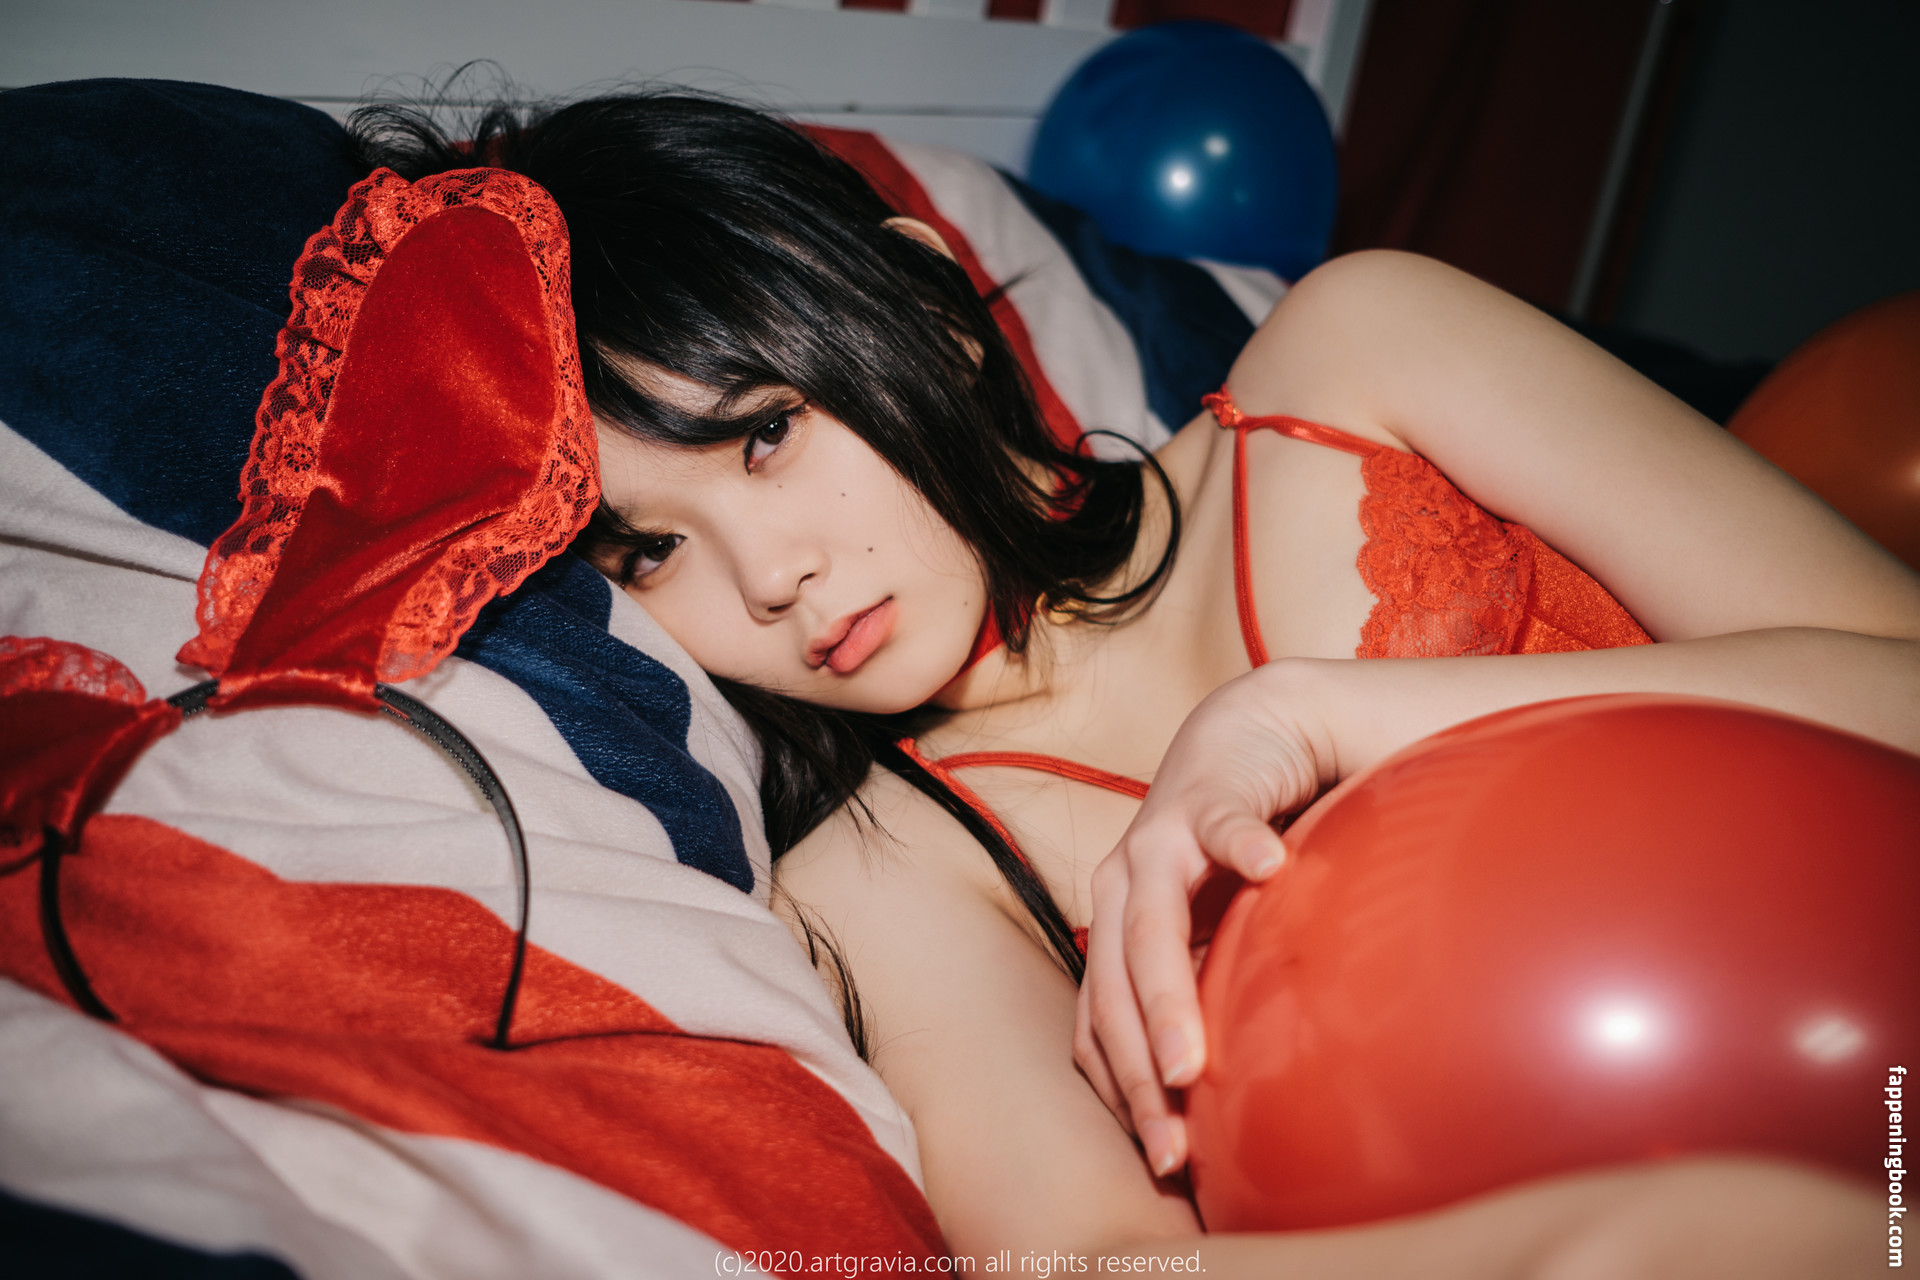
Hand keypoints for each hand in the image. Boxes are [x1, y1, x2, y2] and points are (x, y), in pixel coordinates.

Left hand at [1074, 660, 1334, 1176]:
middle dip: (1139, 1074)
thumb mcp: (1220, 931)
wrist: (1251, 733)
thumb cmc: (1233, 847)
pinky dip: (1240, 844)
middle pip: (1115, 991)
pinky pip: (1223, 823)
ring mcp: (1160, 839)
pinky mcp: (1209, 792)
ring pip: (1151, 926)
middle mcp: (1121, 888)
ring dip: (1166, 996)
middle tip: (1171, 1145)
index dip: (1127, 1096)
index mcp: (1115, 929)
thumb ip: (1213, 991)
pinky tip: (1269, 868)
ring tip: (1190, 1060)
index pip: (1105, 1026)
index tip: (1166, 1164)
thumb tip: (1230, 1096)